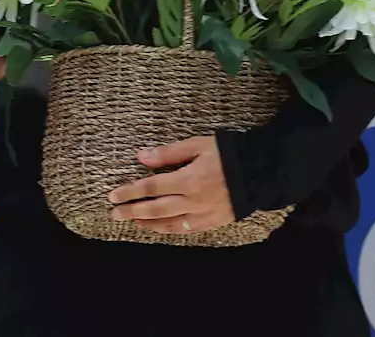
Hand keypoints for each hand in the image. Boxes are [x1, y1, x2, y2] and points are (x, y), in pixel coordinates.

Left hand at [107, 136, 233, 233]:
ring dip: (147, 223)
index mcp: (189, 179)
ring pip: (169, 223)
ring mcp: (204, 214)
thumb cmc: (228, 153)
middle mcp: (194, 200)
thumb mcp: (197, 145)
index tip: (113, 196)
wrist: (262, 171)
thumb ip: (168, 153)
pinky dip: (168, 230)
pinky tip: (157, 227)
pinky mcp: (213, 222)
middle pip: (155, 209)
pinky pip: (186, 229)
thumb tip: (141, 156)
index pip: (151, 187)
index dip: (130, 192)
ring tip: (131, 221)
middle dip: (132, 211)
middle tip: (114, 213)